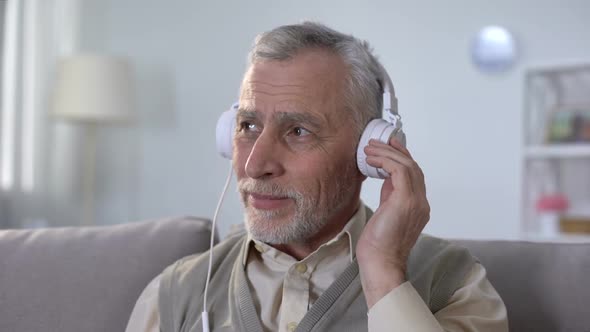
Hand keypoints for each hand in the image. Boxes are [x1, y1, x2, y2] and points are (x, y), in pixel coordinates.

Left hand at [356, 137, 429, 307]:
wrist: (381, 263)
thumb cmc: (379, 244)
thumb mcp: (386, 213)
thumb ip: (390, 195)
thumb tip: (386, 176)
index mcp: (419, 206)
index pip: (415, 175)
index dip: (402, 157)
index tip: (389, 146)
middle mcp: (422, 203)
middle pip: (413, 167)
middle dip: (395, 151)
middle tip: (378, 142)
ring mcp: (416, 202)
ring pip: (407, 166)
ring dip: (387, 153)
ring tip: (369, 149)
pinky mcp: (405, 201)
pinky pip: (399, 171)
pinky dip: (385, 161)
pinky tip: (371, 160)